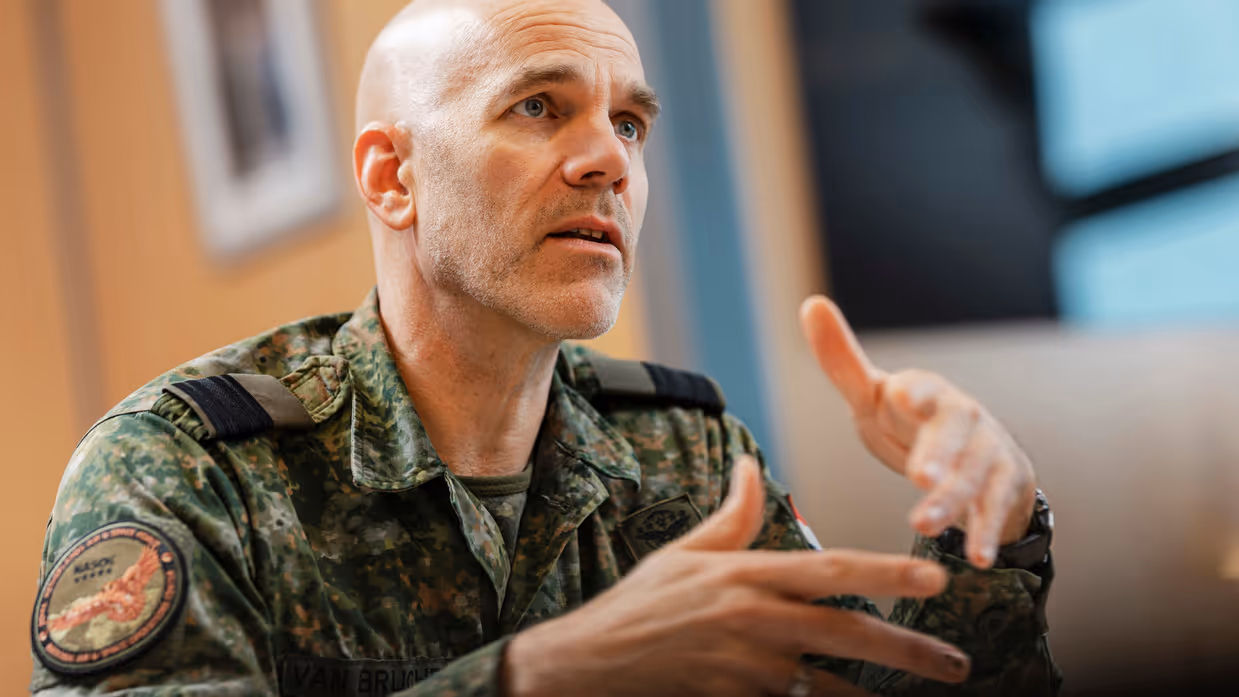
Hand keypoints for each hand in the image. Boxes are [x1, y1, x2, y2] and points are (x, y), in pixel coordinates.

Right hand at [504, 456, 970, 696]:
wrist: (591, 664)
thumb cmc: (641, 606)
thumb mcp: (684, 553)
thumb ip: (734, 516)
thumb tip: (755, 465)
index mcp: (745, 576)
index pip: (829, 572)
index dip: (885, 574)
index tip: (935, 577)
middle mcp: (752, 621)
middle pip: (845, 636)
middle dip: (908, 651)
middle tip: (958, 665)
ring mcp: (744, 670)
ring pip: (828, 687)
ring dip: (875, 696)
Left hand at [799, 296, 1037, 567]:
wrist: (972, 451)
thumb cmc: (907, 421)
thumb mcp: (872, 395)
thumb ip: (841, 360)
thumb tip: (810, 304)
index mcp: (925, 391)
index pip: (922, 386)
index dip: (914, 391)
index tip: (901, 395)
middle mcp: (961, 416)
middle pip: (954, 431)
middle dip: (940, 453)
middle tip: (919, 476)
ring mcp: (987, 450)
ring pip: (973, 474)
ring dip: (952, 500)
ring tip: (925, 525)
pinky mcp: (1003, 484)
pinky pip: (996, 508)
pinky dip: (988, 532)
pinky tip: (978, 557)